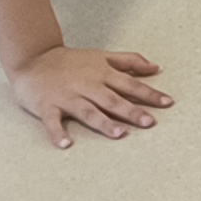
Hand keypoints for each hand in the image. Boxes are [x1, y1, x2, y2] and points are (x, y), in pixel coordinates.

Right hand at [11, 41, 170, 145]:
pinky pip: (52, 122)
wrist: (34, 57)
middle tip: (149, 122)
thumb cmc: (71, 61)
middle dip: (131, 111)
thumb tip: (156, 67)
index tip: (167, 103)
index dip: (149, 93)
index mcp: (101, 73)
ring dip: (103, 122)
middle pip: (112, 100)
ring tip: (119, 134)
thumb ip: (130, 61)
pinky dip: (58, 133)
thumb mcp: (102, 55)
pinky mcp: (47, 106)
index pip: (130, 84)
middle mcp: (87, 85)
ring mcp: (67, 96)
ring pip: (88, 111)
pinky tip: (66, 144)